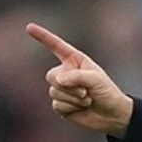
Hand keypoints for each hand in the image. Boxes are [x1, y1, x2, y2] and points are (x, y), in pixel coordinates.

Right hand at [26, 23, 132, 137]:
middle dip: (69, 86)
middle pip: (52, 76)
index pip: (56, 46)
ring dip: (73, 98)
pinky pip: (57, 105)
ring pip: (54, 92)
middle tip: (87, 92)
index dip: (43, 36)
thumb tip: (57, 80)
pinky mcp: (60, 104)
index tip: (29, 27)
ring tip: (87, 100)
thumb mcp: (96, 79)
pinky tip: (82, 108)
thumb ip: (77, 76)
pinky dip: (71, 107)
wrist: (112, 115)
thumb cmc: (107, 92)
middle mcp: (66, 73)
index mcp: (75, 60)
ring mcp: (62, 89)